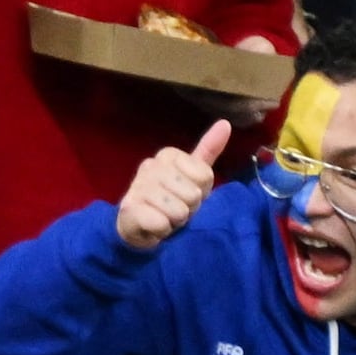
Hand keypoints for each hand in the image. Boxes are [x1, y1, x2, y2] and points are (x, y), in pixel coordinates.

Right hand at [115, 118, 230, 254]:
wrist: (138, 228)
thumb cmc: (170, 200)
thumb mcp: (193, 176)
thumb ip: (208, 151)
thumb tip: (225, 123)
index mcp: (167, 155)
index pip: (204, 176)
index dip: (200, 192)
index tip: (185, 195)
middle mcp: (150, 166)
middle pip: (193, 194)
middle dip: (188, 208)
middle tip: (174, 209)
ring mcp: (138, 187)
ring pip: (178, 210)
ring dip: (175, 221)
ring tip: (164, 218)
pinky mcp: (129, 209)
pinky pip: (161, 223)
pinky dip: (161, 231)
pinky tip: (153, 227)